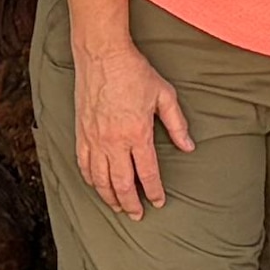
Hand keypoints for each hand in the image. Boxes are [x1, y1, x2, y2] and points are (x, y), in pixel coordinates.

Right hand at [74, 31, 194, 215]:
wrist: (102, 54)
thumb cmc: (134, 72)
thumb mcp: (164, 95)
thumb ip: (177, 124)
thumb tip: (188, 147)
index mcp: (137, 133)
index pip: (147, 174)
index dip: (154, 192)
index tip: (159, 202)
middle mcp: (113, 141)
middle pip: (121, 184)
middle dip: (131, 204)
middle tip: (138, 215)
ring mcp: (94, 139)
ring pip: (100, 180)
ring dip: (110, 197)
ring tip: (119, 207)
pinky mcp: (81, 132)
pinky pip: (83, 165)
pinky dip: (91, 180)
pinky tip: (97, 186)